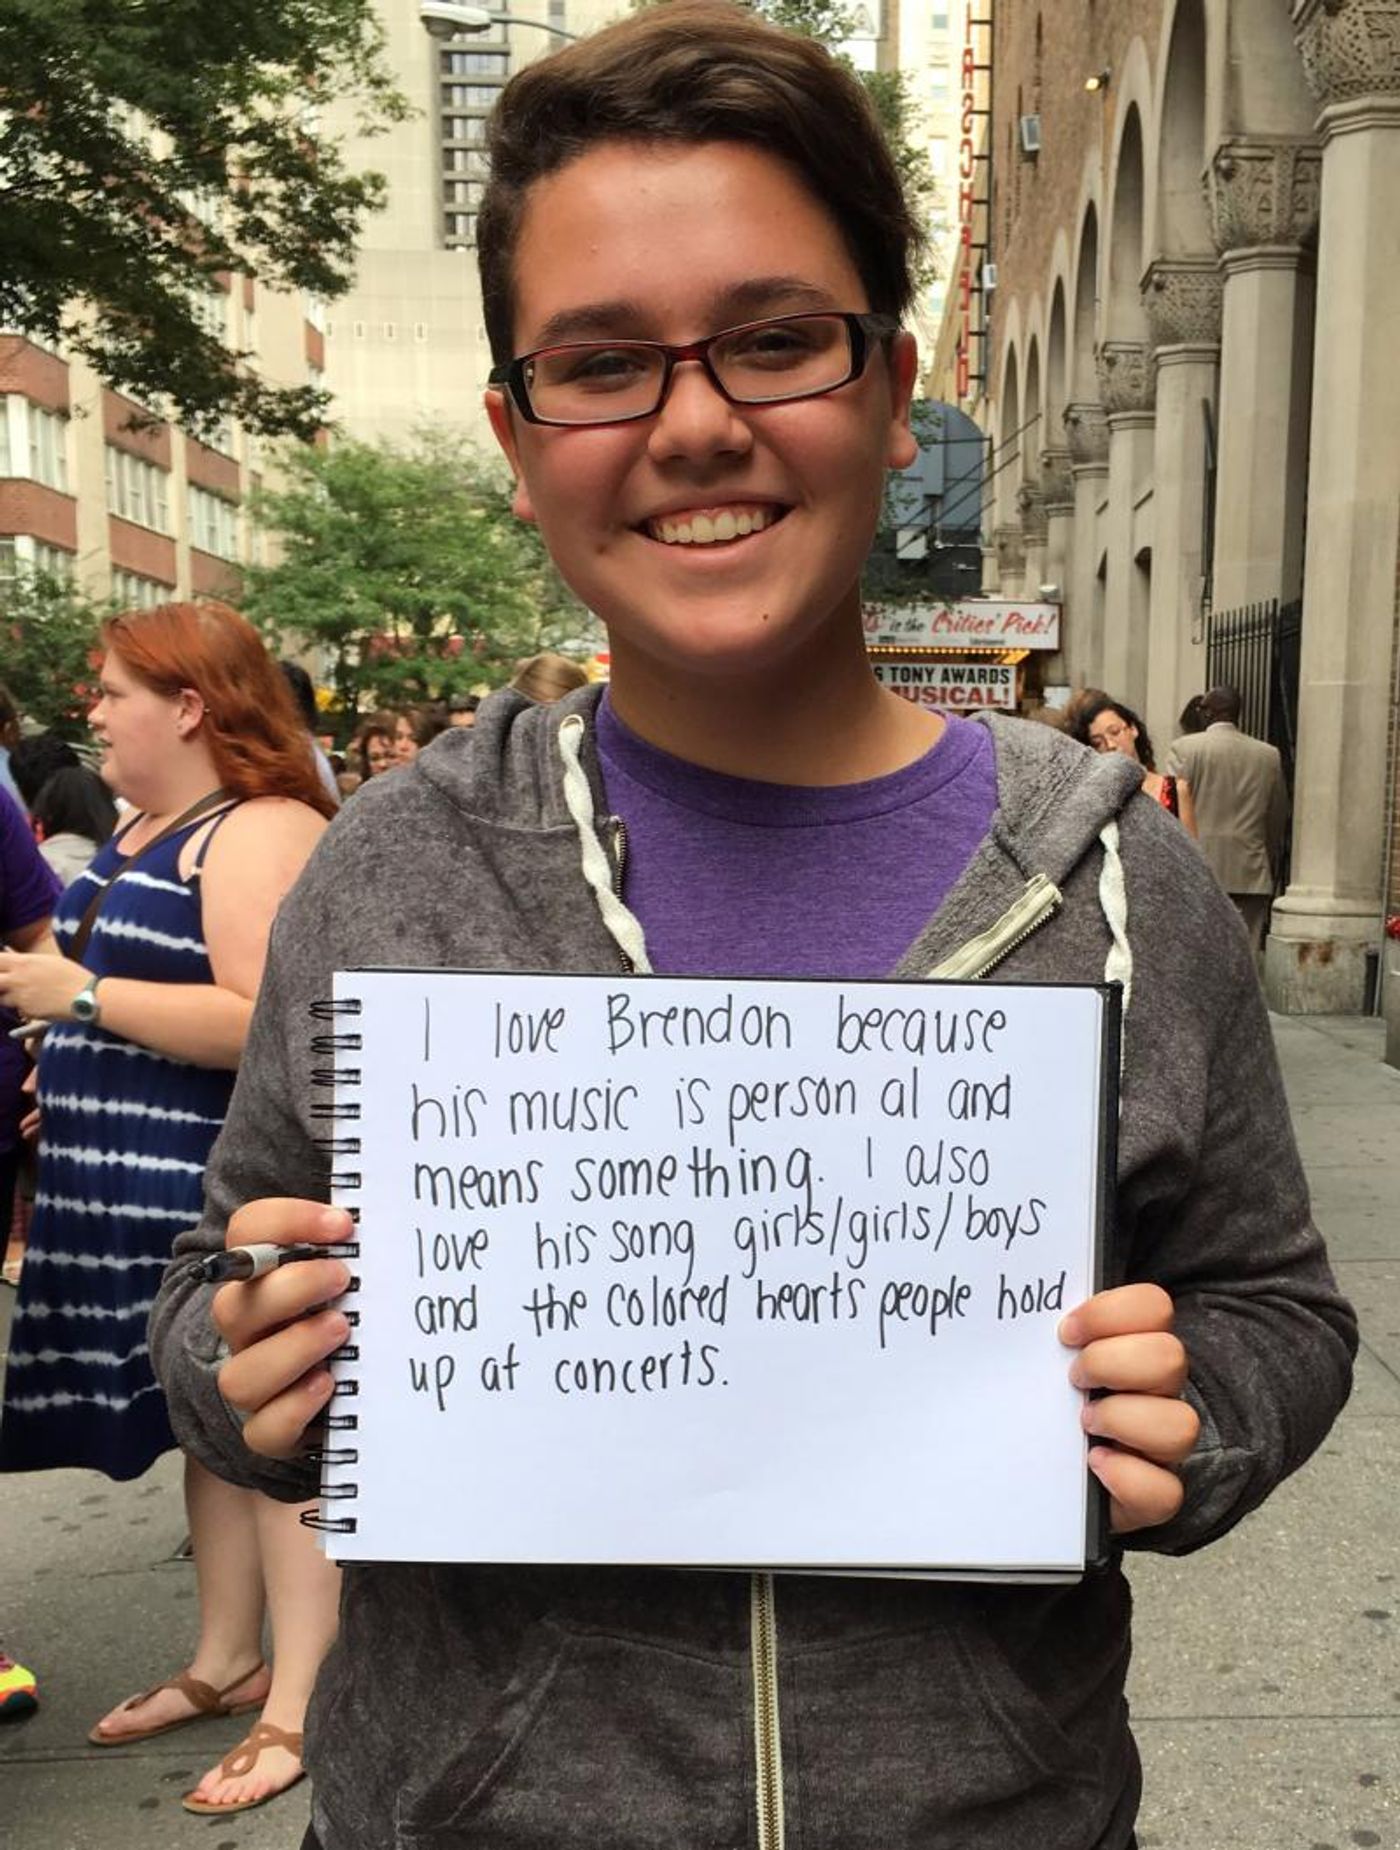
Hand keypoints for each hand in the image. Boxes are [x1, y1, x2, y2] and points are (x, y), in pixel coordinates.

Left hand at [0, 950, 89, 1022]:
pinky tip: (40, 1003)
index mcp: (23, 963)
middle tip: (5, 983)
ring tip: (25, 993)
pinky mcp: (27, 1012)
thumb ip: (26, 961)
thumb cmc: (72, 975)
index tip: (1, 967)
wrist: (86, 997)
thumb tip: (12, 959)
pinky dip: (24, 1007)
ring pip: (1, 999)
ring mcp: (21, 997)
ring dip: (7, 996)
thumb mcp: (49, 961)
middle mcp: (18, 980)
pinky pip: (18, 1009)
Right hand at [213, 1198, 354, 1459]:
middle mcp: (248, 1331)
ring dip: (293, 1349)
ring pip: (240, 1376)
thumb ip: (360, 1246)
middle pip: (231, 1306)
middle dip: (291, 1287)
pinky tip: (329, 1384)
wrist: (343, 1394)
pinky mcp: (270, 1431)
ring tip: (343, 1330)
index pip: (247, 1233)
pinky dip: (294, 1408)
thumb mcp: (354, 1276)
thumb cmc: (352, 1313)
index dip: (287, 1221)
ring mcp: (255, 1384)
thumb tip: (395, 1203)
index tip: (344, 1224)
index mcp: (262, 1280)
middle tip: (343, 1278)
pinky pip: (263, 1430)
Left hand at [1059, 1284, 1199, 1534]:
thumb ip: (1039, 1340)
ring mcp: (1161, 1446)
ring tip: (1083, 1423)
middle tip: (1072, 1379)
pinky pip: (1166, 1491)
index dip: (1110, 1313)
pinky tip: (1094, 1464)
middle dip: (1111, 1363)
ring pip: (1181, 1423)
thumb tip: (1007, 1315)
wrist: (1043, 1480)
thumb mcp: (1042, 1366)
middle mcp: (1158, 1393)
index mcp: (1135, 1348)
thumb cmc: (1043, 1409)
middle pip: (1172, 1357)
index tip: (1066, 1333)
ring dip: (1123, 1418)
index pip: (1154, 1306)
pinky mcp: (1154, 1495)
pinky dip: (1127, 1477)